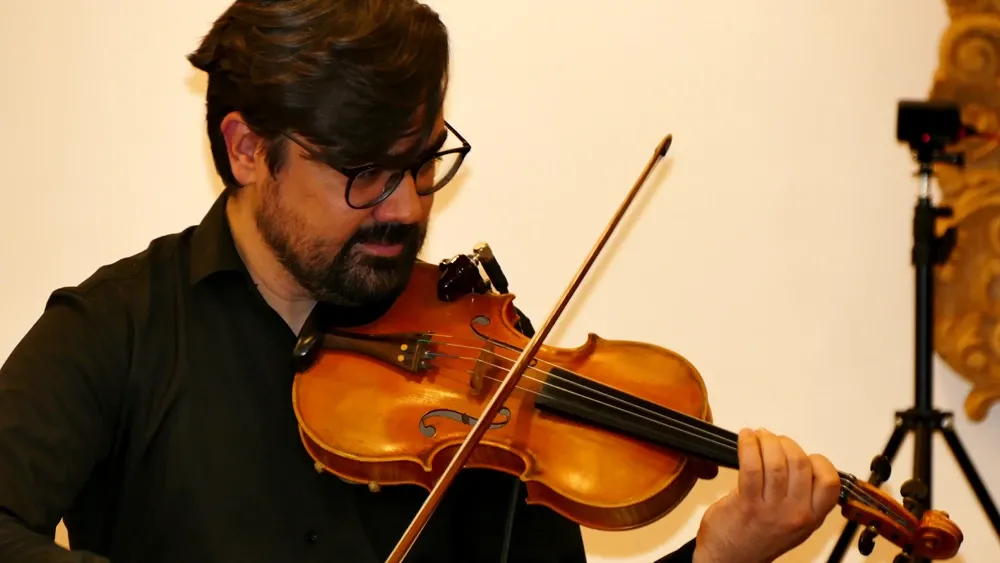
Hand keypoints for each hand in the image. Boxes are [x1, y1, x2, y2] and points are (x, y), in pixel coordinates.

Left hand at [692, 428, 840, 562]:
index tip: (801, 453)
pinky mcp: (748, 503)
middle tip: (772, 439)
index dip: (816, 460)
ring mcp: (772, 509)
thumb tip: (795, 459)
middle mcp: (796, 514)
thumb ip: (801, 496)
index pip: (830, 481)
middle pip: (800, 463)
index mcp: (812, 517)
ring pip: (776, 462)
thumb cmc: (757, 538)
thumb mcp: (793, 522)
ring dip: (766, 441)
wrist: (730, 560)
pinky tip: (745, 438)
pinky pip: (751, 466)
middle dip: (785, 443)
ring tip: (757, 436)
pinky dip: (748, 446)